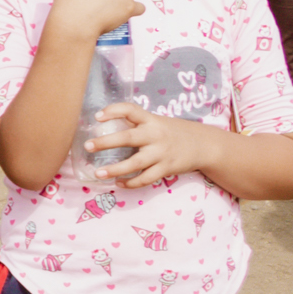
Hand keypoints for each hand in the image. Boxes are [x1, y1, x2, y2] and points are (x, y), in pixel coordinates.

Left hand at [89, 104, 216, 187]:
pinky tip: (119, 183)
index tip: (97, 116)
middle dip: (106, 142)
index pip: (131, 110)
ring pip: (136, 163)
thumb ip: (135, 123)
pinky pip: (146, 178)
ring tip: (98, 173)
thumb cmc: (172, 132)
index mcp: (151, 120)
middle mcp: (155, 135)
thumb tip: (103, 125)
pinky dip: (131, 183)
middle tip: (87, 146)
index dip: (113, 111)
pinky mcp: (166, 168)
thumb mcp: (156, 122)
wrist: (205, 145)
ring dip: (116, 169)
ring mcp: (161, 153)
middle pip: (128, 137)